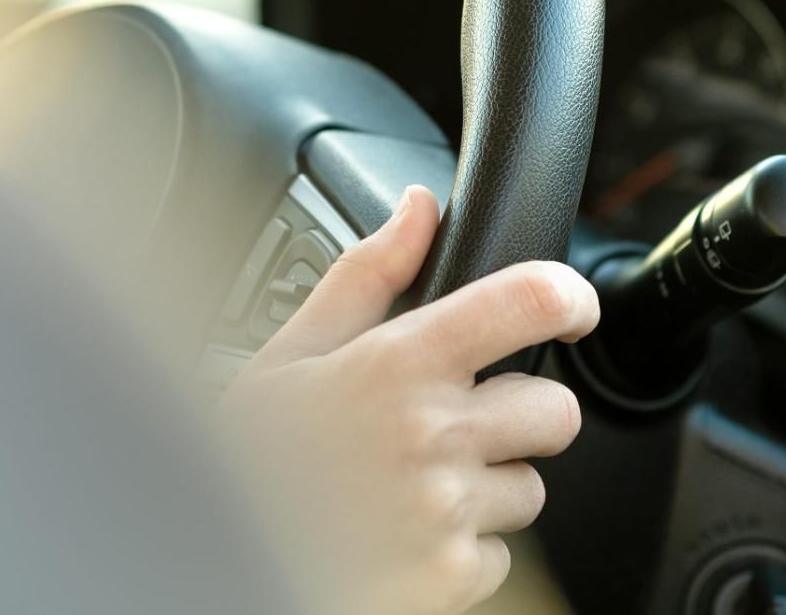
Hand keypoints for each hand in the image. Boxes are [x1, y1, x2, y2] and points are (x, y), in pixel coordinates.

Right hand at [219, 187, 598, 614]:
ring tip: (412, 484)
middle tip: (457, 423)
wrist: (214, 555)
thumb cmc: (250, 456)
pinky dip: (461, 551)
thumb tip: (418, 207)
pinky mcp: (448, 577)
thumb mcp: (292, 353)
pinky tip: (404, 534)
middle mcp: (432, 434)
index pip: (530, 302)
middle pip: (556, 410)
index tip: (572, 307)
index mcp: (398, 363)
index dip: (569, 297)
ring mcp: (445, 511)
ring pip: (530, 489)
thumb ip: (368, 273)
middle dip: (520, 415)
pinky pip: (499, 555)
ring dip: (487, 488)